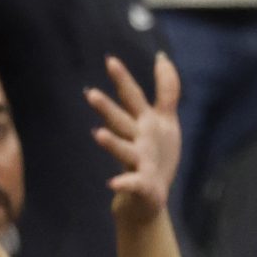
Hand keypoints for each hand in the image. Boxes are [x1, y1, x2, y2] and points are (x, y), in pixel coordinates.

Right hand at [88, 52, 181, 224]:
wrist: (151, 198)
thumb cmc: (157, 157)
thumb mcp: (165, 120)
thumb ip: (166, 90)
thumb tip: (162, 57)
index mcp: (142, 124)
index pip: (132, 99)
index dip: (123, 80)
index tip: (110, 60)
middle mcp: (136, 141)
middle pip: (121, 122)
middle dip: (107, 109)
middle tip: (90, 94)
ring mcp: (137, 163)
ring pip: (123, 150)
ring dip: (111, 143)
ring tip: (97, 134)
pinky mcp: (142, 185)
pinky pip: (133, 183)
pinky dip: (124, 184)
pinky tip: (112, 185)